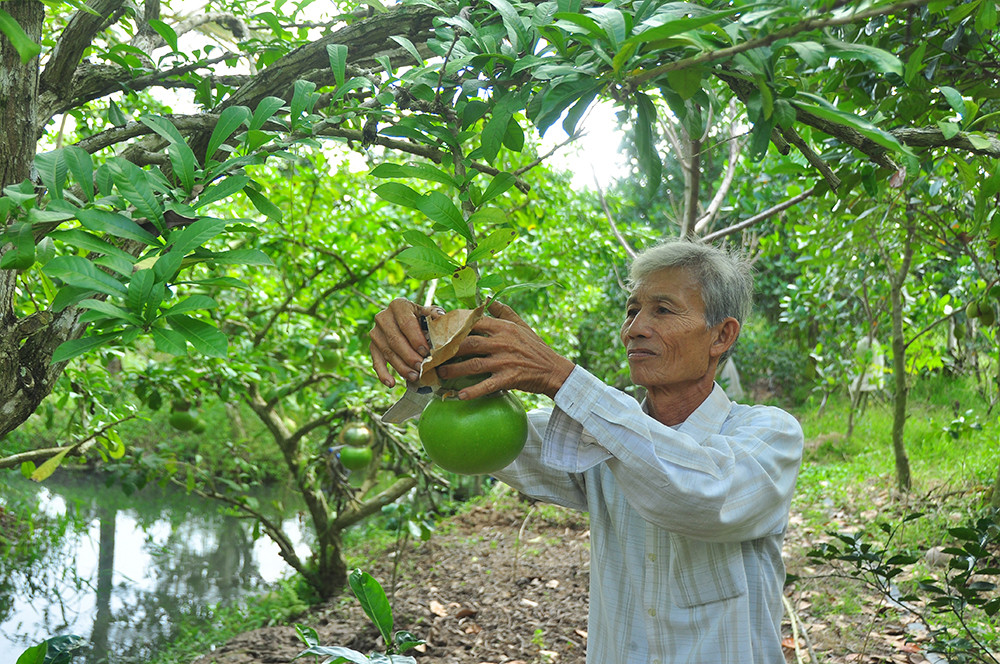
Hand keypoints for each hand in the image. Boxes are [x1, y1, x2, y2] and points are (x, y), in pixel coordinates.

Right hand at [369, 298, 443, 387]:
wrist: (405, 319)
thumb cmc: (420, 317)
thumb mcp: (427, 312)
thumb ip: (434, 314)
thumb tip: (441, 317)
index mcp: (398, 305)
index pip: (406, 323)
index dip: (416, 339)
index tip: (426, 352)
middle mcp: (383, 317)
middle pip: (395, 340)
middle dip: (409, 356)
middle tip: (421, 368)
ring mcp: (375, 333)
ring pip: (387, 352)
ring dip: (400, 367)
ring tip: (414, 377)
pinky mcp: (372, 346)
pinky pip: (376, 361)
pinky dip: (382, 374)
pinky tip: (391, 384)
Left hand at [436, 301, 575, 399]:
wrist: (554, 369)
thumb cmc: (535, 347)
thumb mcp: (521, 325)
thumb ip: (503, 311)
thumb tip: (487, 297)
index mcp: (502, 327)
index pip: (473, 323)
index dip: (453, 326)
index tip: (437, 330)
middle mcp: (502, 342)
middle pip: (468, 343)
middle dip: (447, 350)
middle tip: (432, 355)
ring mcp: (505, 361)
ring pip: (473, 364)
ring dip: (453, 370)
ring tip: (439, 374)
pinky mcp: (509, 378)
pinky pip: (487, 385)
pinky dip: (473, 391)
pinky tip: (460, 396)